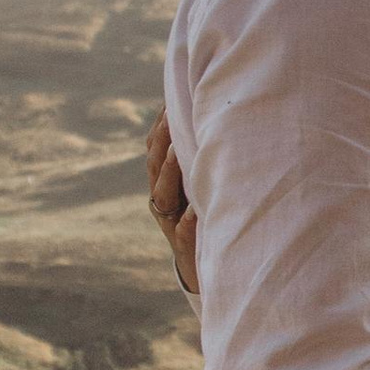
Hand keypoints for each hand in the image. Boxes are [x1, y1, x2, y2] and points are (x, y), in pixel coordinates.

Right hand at [145, 109, 199, 295]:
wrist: (204, 270)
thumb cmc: (205, 220)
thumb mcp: (199, 188)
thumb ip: (199, 160)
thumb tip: (215, 118)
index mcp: (164, 183)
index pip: (155, 149)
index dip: (160, 125)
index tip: (170, 99)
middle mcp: (161, 200)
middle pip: (155, 166)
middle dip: (161, 140)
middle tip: (170, 116)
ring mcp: (169, 222)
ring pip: (162, 194)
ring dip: (170, 172)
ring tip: (179, 152)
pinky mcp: (183, 245)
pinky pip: (183, 231)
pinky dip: (188, 219)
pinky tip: (196, 209)